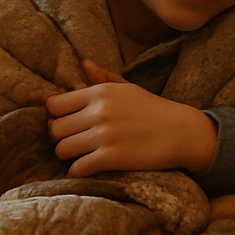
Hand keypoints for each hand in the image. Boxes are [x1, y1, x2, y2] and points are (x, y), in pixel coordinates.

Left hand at [45, 59, 216, 176]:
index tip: (66, 122)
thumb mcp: (128, 88)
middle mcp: (99, 111)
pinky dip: (77, 172)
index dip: (55, 116)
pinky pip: (77, 168)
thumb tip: (84, 63)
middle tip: (72, 141)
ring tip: (79, 155)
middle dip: (60, 137)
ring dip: (67, 155)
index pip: (54, 104)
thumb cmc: (152, 109)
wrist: (181, 131)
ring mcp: (104, 135)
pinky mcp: (111, 158)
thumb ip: (102, 77)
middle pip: (55, 128)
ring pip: (61, 149)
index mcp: (100, 92)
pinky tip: (86, 169)